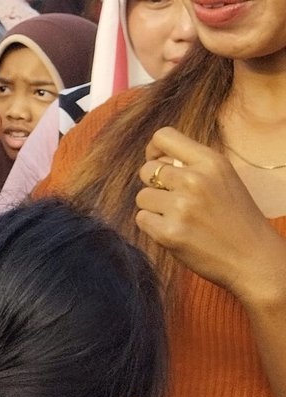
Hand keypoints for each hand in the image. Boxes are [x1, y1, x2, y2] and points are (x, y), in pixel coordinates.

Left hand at [136, 127, 285, 303]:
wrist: (255, 260)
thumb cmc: (236, 219)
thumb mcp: (224, 179)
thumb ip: (192, 166)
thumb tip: (153, 158)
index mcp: (212, 162)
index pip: (163, 136)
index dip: (153, 150)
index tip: (157, 162)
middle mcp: (195, 180)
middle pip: (146, 170)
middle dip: (154, 185)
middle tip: (176, 201)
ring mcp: (181, 207)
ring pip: (142, 197)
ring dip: (154, 208)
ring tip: (182, 219)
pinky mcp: (169, 232)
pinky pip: (141, 219)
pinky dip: (154, 227)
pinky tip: (178, 232)